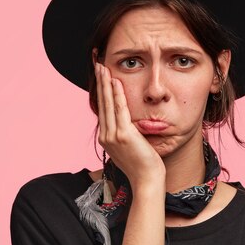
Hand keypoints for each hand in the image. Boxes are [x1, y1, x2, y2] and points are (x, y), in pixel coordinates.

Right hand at [95, 63, 165, 187]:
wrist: (147, 180)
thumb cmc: (143, 165)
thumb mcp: (131, 147)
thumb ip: (126, 134)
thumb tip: (128, 124)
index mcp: (106, 138)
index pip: (103, 109)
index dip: (101, 91)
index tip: (101, 76)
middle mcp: (106, 136)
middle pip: (101, 103)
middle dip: (100, 82)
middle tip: (97, 64)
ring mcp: (113, 135)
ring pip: (107, 103)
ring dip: (105, 83)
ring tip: (103, 67)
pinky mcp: (123, 135)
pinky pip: (119, 109)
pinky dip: (117, 94)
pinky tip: (116, 82)